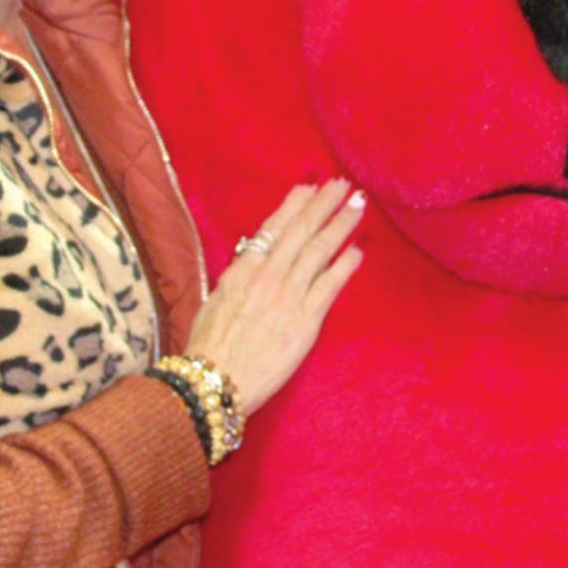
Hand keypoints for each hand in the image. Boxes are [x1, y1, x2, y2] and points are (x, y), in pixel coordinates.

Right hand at [184, 179, 364, 415]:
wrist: (214, 383)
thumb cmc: (209, 347)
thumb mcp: (215, 300)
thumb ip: (238, 277)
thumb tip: (253, 258)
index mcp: (242, 270)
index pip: (273, 228)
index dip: (294, 205)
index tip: (310, 186)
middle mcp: (267, 277)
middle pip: (301, 231)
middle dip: (323, 204)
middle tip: (342, 183)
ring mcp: (288, 297)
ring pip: (319, 251)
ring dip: (340, 224)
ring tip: (356, 204)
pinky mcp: (305, 322)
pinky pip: (330, 286)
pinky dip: (345, 265)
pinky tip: (358, 248)